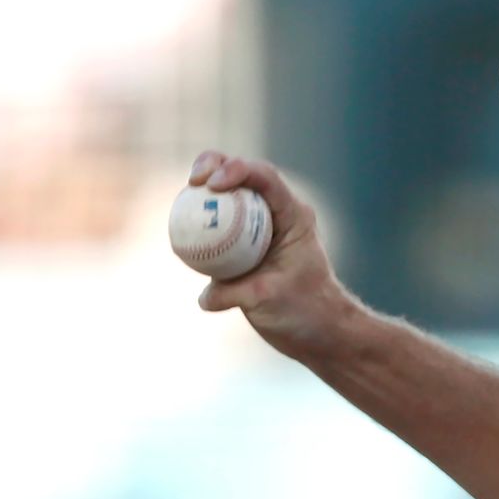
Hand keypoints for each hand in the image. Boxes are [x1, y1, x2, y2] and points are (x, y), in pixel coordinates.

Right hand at [187, 151, 357, 361]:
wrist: (318, 332)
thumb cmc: (306, 311)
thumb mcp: (268, 299)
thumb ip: (235, 292)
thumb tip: (205, 295)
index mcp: (293, 216)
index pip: (265, 177)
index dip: (237, 169)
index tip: (212, 183)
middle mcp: (275, 216)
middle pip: (241, 176)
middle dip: (213, 166)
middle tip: (193, 181)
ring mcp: (256, 231)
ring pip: (225, 200)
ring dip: (201, 196)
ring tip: (181, 204)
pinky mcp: (241, 250)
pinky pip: (214, 232)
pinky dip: (197, 230)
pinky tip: (181, 238)